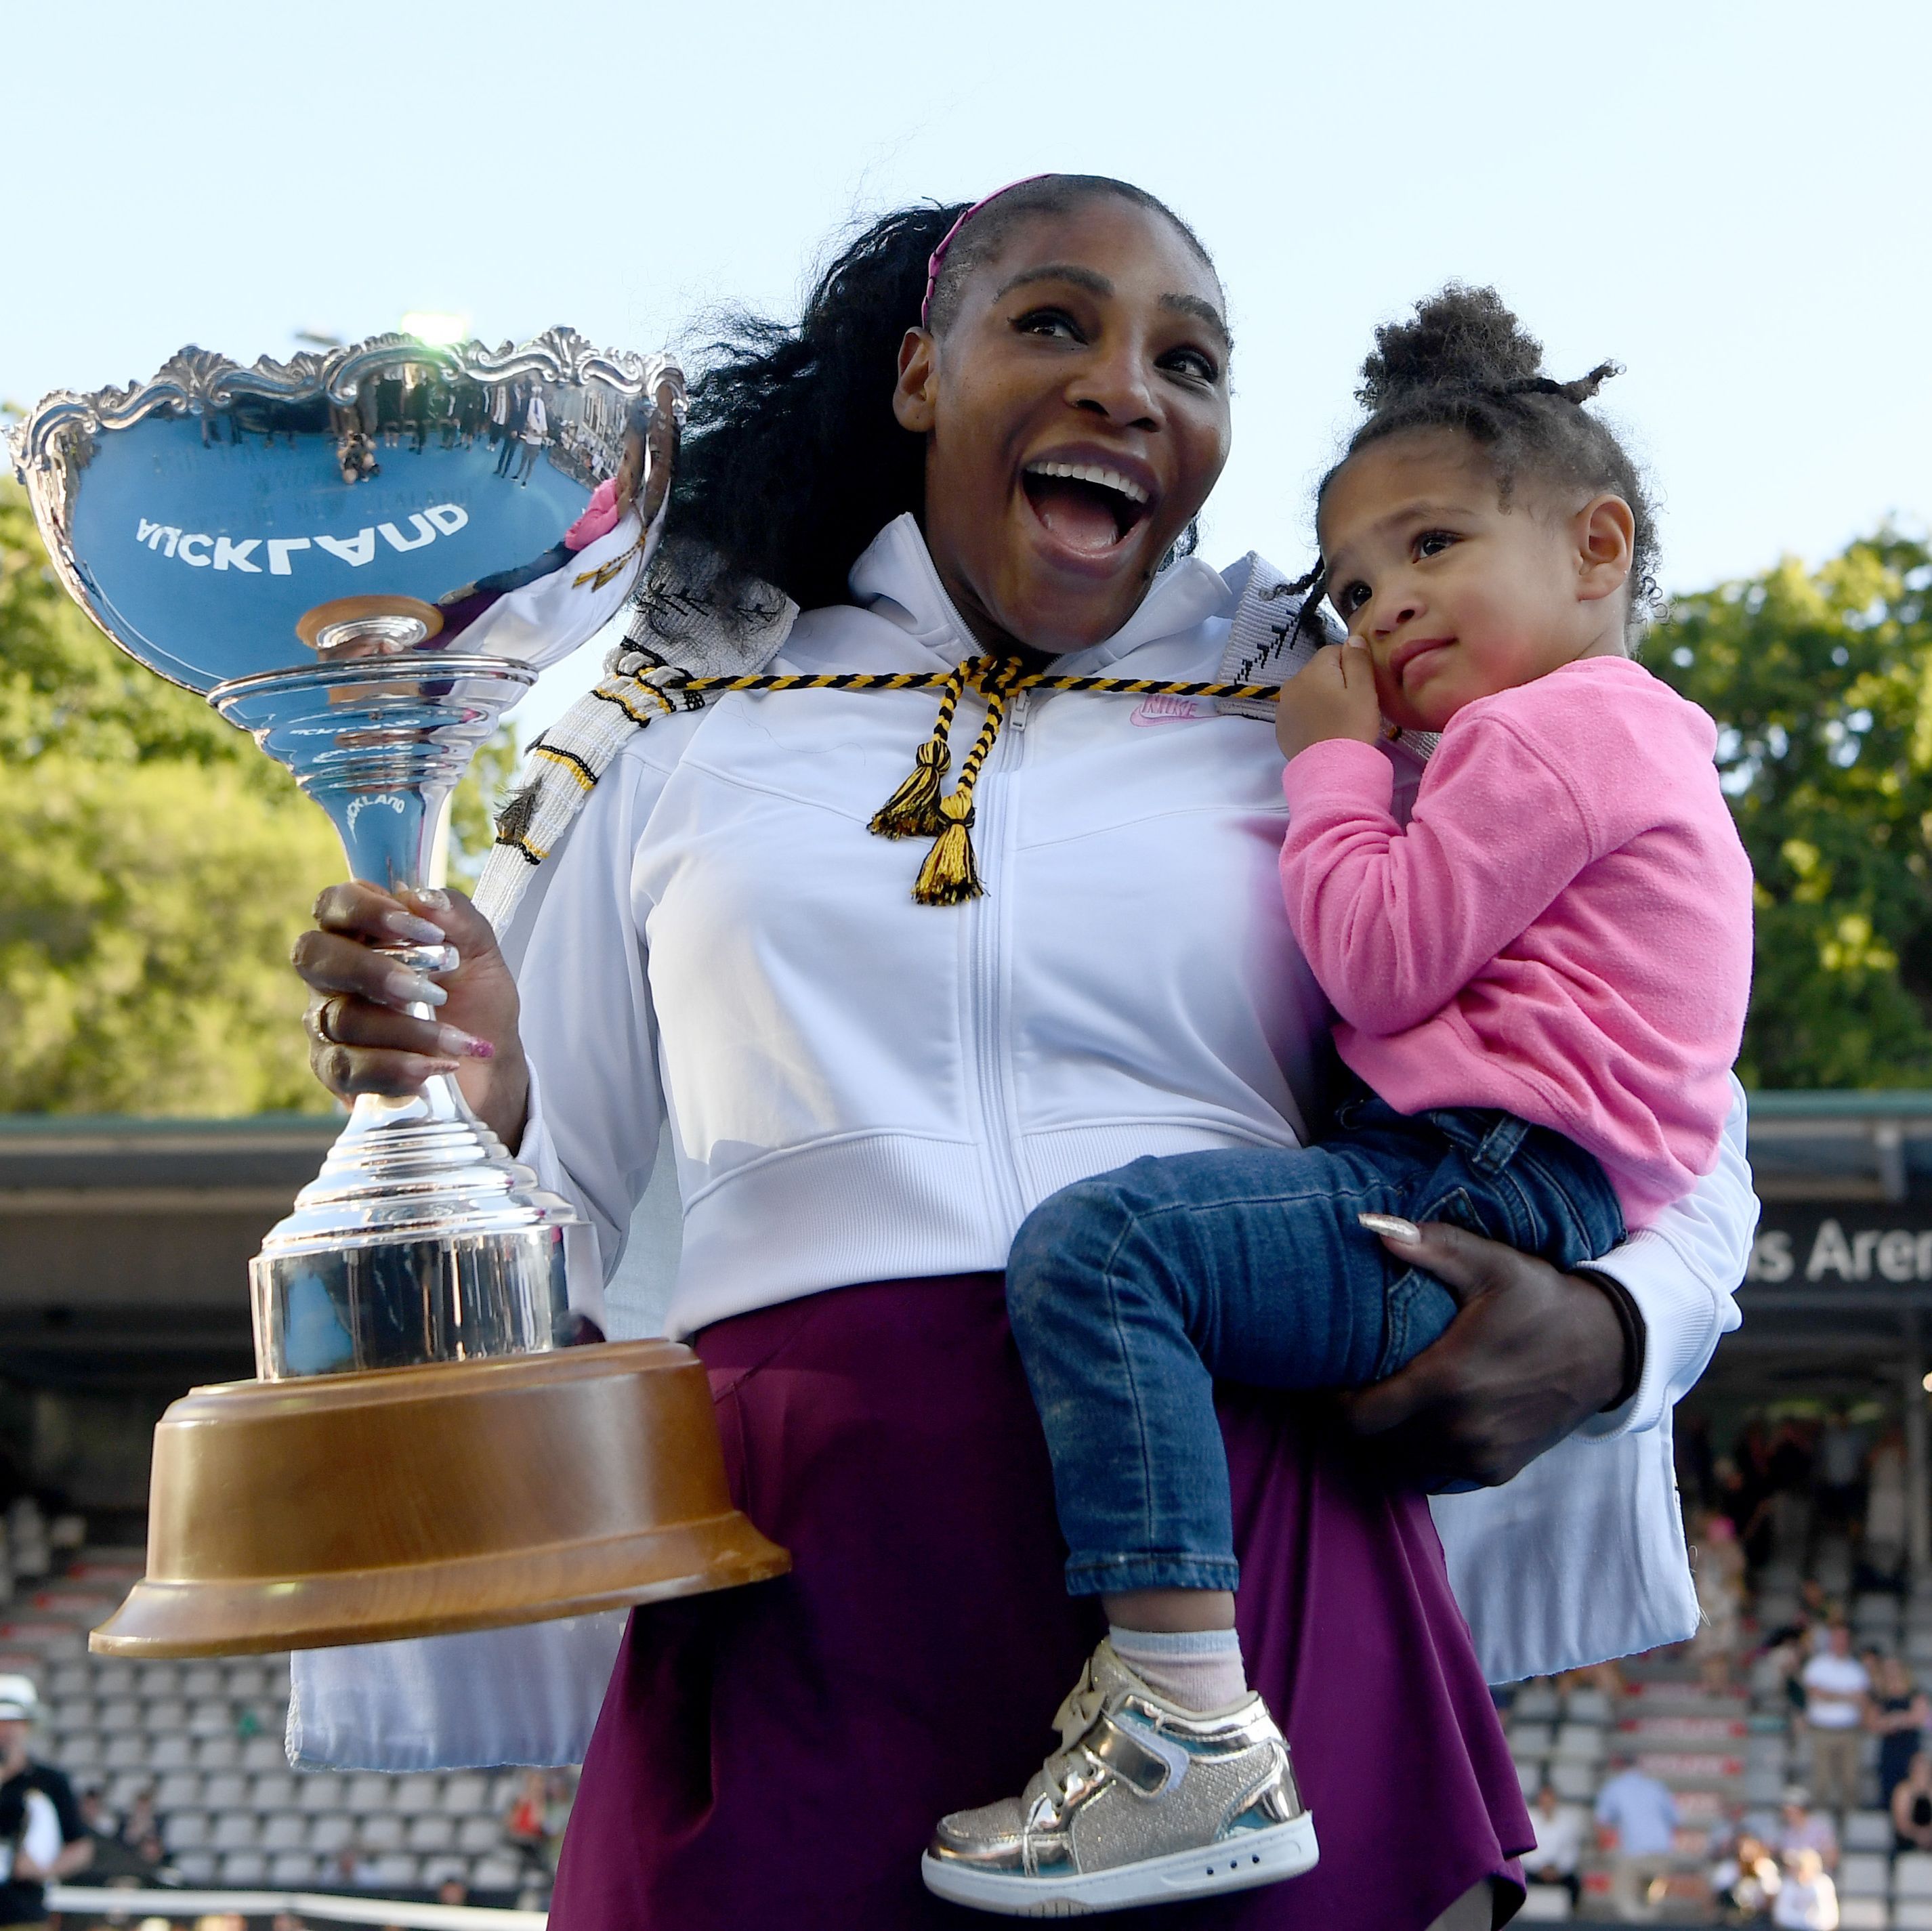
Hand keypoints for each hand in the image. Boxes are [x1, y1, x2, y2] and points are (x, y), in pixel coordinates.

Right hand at [292, 882, 529, 1147]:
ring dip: (408, 1030)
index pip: (335, 904)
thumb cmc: (475, 1004)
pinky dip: (396, 1067)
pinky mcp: (335, 1070)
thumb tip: (424, 898)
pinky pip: (346, 1067)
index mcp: (364, 935)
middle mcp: (335, 975)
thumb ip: (458, 919)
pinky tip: (434, 1068)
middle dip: (373, 970)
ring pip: (342, 1018)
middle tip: (430, 991)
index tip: (422, 930)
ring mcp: (328, 1023)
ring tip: (455, 1041)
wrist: (488, 1069)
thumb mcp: (482, 956)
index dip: (367, 910)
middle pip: (314, 956)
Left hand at [1275, 638, 1382, 761]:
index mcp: (1312, 670)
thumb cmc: (1352, 727)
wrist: (1331, 770)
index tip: (1361, 687)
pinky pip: (1300, 712)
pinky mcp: (1281, 729)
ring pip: (1309, 692)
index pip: (1333, 652)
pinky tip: (1324, 731)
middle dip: (1335, 682)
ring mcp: (1283, 708)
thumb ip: (1358, 660)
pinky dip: (1311, 717)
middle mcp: (1291, 684)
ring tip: (1338, 720)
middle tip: (1352, 706)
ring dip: (1322, 699)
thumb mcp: (1364, 690)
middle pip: (1319, 672)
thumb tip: (1352, 639)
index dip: (1351, 666)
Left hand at [1335, 1220, 1628, 1488]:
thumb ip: (1431, 1246)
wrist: (1607, 1349)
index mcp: (1447, 1382)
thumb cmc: (1541, 1300)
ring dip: (1387, 1434)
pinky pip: (1436, 1470)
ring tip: (1384, 1396)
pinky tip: (1424, 1415)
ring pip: (1401, 1459)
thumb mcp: (1491, 1264)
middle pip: (1374, 1441)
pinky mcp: (1495, 1471)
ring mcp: (1479, 1456)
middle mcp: (1459, 1429)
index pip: (1359, 1416)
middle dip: (1354, 1415)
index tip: (1328, 1373)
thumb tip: (1371, 1225)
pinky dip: (1421, 1449)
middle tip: (1350, 1381)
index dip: (1333, 1401)